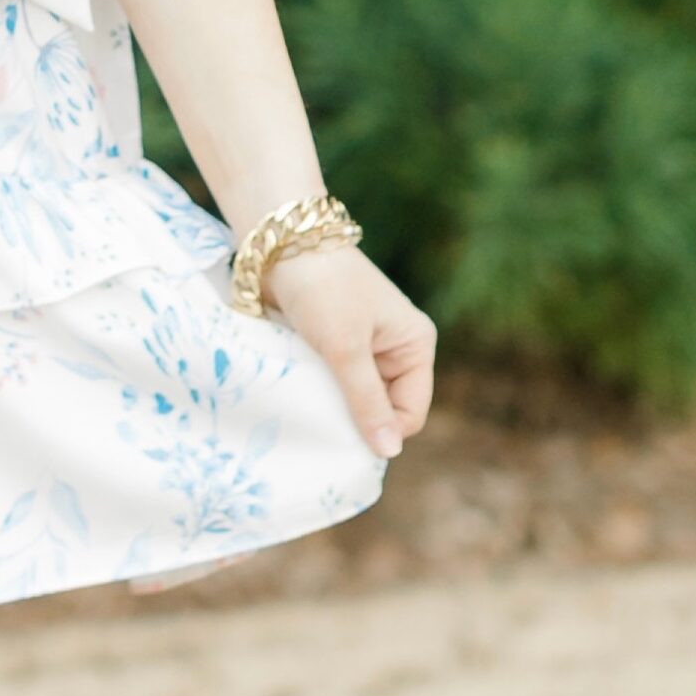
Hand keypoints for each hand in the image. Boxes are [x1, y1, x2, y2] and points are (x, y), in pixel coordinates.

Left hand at [265, 238, 434, 459]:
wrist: (281, 243)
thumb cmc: (323, 289)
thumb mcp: (346, 348)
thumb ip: (367, 401)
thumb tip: (389, 452)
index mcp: (414, 345)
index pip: (410, 412)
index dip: (383, 430)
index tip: (344, 437)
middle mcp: (394, 348)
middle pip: (383, 408)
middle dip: (356, 419)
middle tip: (323, 424)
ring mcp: (364, 347)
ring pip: (355, 398)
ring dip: (334, 406)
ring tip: (309, 407)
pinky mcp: (334, 344)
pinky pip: (334, 383)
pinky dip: (319, 391)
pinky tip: (301, 394)